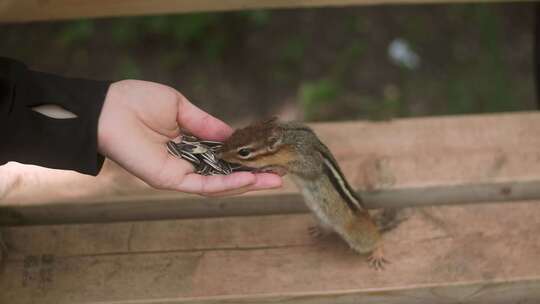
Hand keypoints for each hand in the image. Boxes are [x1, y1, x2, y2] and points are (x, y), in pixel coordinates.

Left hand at [97, 80, 281, 195]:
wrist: (107, 109)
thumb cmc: (138, 101)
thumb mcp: (180, 106)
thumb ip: (206, 124)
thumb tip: (232, 133)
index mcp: (188, 142)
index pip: (224, 153)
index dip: (246, 154)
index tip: (269, 152)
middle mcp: (187, 160)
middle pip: (226, 172)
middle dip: (254, 174)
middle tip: (280, 174)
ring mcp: (179, 172)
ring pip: (219, 183)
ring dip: (247, 182)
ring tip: (274, 180)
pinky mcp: (170, 180)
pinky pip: (203, 186)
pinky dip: (226, 184)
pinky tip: (249, 179)